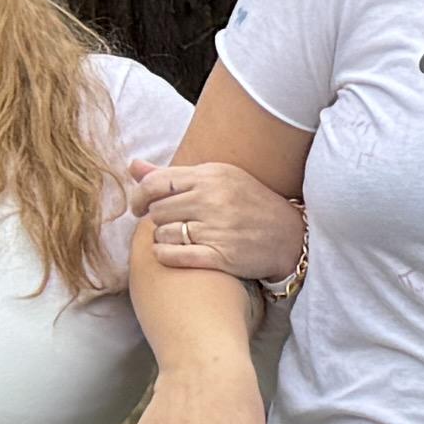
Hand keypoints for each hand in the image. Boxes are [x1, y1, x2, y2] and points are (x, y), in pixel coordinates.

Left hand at [129, 157, 306, 283]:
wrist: (290, 237)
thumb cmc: (250, 204)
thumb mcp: (218, 179)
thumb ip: (173, 175)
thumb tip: (133, 166)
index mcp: (212, 176)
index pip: (155, 183)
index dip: (139, 197)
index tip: (139, 207)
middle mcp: (214, 200)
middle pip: (157, 211)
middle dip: (157, 219)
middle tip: (169, 224)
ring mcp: (218, 229)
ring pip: (162, 234)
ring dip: (163, 238)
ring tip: (178, 238)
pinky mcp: (221, 256)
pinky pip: (173, 256)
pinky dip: (165, 255)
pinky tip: (172, 253)